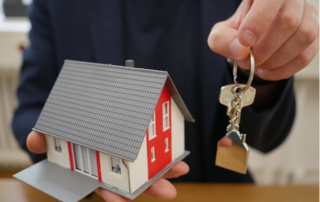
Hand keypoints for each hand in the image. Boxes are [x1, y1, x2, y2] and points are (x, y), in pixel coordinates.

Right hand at [27, 131, 188, 200]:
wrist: (82, 112)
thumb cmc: (70, 128)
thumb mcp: (54, 131)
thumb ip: (43, 137)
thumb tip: (34, 140)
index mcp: (94, 167)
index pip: (103, 185)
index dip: (112, 194)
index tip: (119, 200)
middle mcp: (113, 163)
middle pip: (133, 180)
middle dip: (151, 187)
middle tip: (168, 192)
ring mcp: (128, 152)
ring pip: (148, 166)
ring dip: (165, 169)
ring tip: (182, 168)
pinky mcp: (138, 138)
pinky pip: (152, 146)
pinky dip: (164, 149)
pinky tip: (176, 149)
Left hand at [208, 0, 319, 80]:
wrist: (252, 39)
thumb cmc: (238, 32)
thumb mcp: (221, 34)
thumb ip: (222, 40)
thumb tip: (240, 50)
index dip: (258, 21)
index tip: (245, 41)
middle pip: (288, 20)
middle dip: (264, 48)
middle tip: (247, 59)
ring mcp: (307, 15)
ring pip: (304, 36)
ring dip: (275, 59)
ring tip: (257, 65)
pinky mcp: (314, 36)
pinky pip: (306, 54)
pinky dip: (284, 69)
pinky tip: (267, 71)